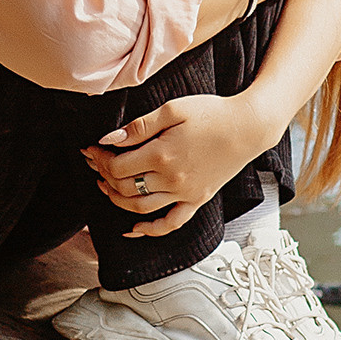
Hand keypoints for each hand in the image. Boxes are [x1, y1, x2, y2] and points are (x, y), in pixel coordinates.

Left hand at [83, 91, 273, 239]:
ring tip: (106, 186)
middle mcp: (172, 179)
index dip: (99, 159)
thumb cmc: (212, 113)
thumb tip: (109, 139)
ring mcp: (185, 193)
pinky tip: (134, 229)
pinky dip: (151, 230)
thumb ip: (139, 126)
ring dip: (118, 200)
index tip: (91, 149)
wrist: (248, 127)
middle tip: (94, 163)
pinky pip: (171, 223)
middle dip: (103, 175)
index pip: (117, 166)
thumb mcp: (172, 109)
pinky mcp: (197, 200)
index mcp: (162, 155)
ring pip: (141, 208)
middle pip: (125, 187)